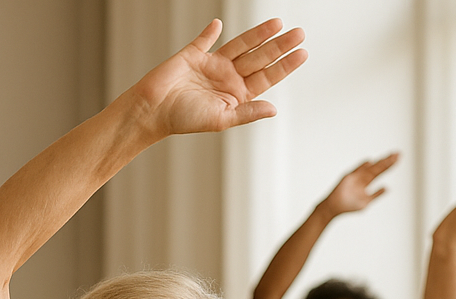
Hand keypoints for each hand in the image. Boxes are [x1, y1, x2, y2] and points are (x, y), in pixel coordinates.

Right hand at [133, 18, 306, 138]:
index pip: (265, 77)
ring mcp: (210, 65)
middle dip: (279, 46)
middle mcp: (226, 79)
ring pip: (241, 45)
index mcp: (234, 95)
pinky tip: (221, 24)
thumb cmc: (183, 119)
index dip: (284, 65)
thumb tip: (273, 109)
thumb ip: (247, 113)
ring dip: (259, 35)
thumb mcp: (221, 119)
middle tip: (299, 33)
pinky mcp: (192, 54)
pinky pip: (205, 39)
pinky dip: (212, 31)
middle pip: (258, 58)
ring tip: (278, 23)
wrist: (153, 110)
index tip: (302, 53)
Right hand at [321, 152, 399, 216]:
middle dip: (388, 161)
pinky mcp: (348, 178)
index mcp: (366, 182)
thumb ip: (376, 194)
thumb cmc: (348, 205)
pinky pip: (356, 172)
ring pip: (370, 168)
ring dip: (380, 163)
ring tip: (391, 156)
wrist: (333, 207)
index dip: (389, 165)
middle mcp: (362, 177)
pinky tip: (370, 162)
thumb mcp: (366, 201)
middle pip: (377, 168)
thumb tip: (387, 187)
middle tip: (399, 154)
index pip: (380, 171)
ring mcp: (355, 177)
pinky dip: (362, 167)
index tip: (398, 157)